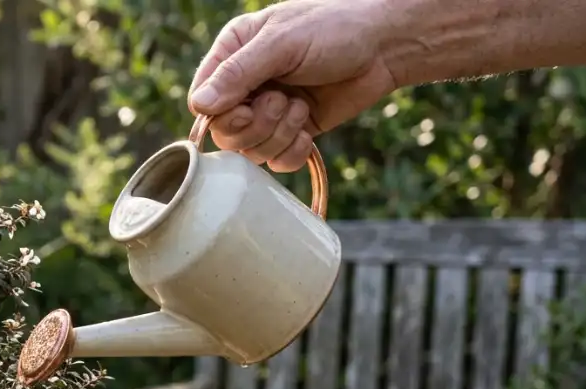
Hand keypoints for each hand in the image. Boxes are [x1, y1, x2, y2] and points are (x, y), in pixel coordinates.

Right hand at [189, 0, 400, 171]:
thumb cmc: (334, 29)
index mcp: (233, 54)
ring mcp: (269, 111)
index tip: (247, 108)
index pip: (203, 101)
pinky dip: (292, 153)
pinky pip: (276, 161)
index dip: (221, 115)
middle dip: (256, 126)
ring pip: (251, 151)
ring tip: (301, 108)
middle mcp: (246, 85)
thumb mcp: (282, 43)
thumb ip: (239, 73)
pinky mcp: (292, 131)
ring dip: (278, 136)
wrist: (385, 46)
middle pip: (225, 133)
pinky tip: (308, 132)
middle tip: (283, 102)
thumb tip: (200, 106)